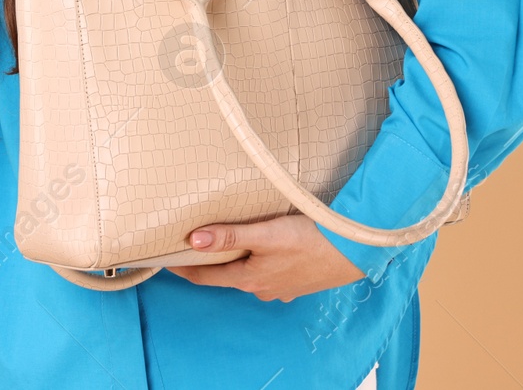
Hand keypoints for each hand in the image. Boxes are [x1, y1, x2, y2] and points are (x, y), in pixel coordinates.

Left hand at [165, 214, 366, 301]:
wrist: (355, 250)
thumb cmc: (310, 239)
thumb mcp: (266, 233)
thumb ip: (229, 235)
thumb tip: (193, 240)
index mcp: (250, 279)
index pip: (206, 277)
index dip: (185, 269)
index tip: (166, 260)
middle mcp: (262, 289)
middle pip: (227, 275)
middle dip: (211, 262)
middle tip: (195, 244)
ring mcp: (281, 289)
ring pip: (250, 273)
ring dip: (238, 260)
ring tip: (229, 242)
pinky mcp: (298, 282)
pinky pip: (270, 273)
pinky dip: (260, 261)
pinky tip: (266, 249)